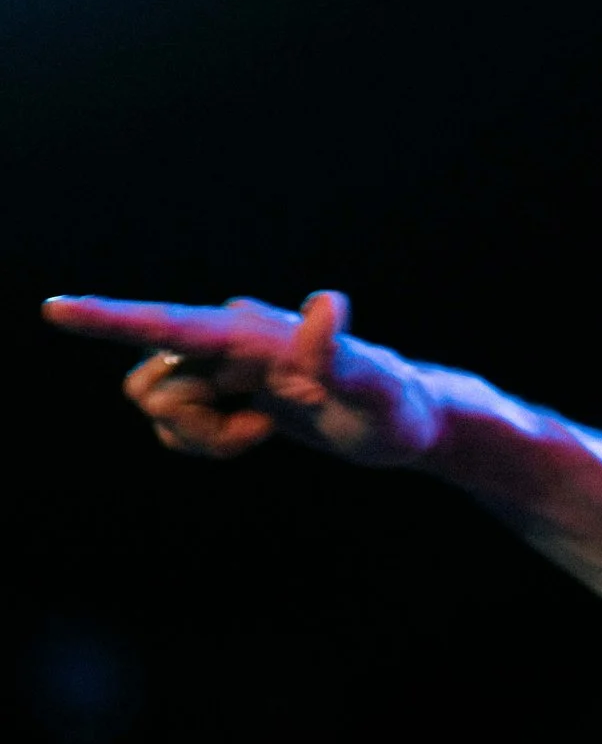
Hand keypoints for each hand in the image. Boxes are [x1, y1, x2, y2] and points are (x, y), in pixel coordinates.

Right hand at [42, 291, 444, 465]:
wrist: (404, 423)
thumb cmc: (396, 409)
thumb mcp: (379, 392)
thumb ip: (347, 354)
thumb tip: (326, 303)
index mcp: (253, 334)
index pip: (174, 324)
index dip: (113, 319)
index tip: (57, 309)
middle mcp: (227, 337)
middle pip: (154, 383)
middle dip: (194, 425)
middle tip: (264, 432)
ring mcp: (219, 361)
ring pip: (156, 402)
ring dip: (200, 434)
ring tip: (264, 430)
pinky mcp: (220, 386)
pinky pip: (170, 422)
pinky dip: (204, 440)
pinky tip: (255, 429)